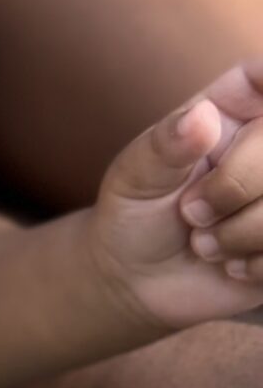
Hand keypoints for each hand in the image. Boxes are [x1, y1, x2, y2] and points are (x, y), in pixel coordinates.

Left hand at [90, 60, 262, 327]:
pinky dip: (256, 263)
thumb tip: (201, 116)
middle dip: (233, 187)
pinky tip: (231, 263)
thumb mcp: (136, 176)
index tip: (235, 116)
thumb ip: (166, 145)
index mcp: (233, 109)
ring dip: (240, 233)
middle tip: (190, 211)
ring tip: (204, 240)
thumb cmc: (136, 212)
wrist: (137, 278)